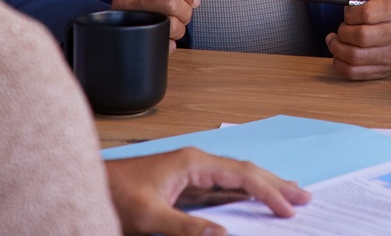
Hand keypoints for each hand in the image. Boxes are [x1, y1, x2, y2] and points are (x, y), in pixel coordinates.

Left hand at [104, 146, 307, 234]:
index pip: (242, 174)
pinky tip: (251, 203)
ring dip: (262, 189)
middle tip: (304, 198)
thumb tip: (224, 234)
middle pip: (245, 172)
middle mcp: (196, 163)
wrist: (87, 187)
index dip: (268, 191)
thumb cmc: (113, 195)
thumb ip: (186, 227)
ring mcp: (190, 174)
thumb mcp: (149, 216)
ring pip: (235, 180)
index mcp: (193, 163)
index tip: (288, 209)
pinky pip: (221, 190)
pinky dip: (242, 196)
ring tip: (287, 198)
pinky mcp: (183, 186)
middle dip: (275, 184)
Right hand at [113, 0, 202, 41]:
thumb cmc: (144, 8)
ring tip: (175, 29)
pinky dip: (169, 43)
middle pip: (170, 1)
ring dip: (179, 29)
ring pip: (166, 21)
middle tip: (184, 17)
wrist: (119, 31)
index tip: (193, 0)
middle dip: (185, 12)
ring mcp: (126, 18)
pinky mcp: (129, 38)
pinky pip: (158, 39)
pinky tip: (168, 41)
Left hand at [327, 0, 390, 80]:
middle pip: (361, 37)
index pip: (367, 14)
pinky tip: (338, 55)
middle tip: (341, 29)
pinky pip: (354, 72)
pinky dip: (340, 64)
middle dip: (343, 33)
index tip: (348, 15)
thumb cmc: (380, 13)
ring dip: (337, 49)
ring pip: (355, 57)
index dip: (350, 15)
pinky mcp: (383, 70)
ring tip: (335, 41)